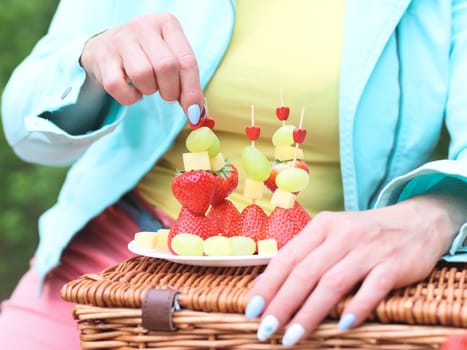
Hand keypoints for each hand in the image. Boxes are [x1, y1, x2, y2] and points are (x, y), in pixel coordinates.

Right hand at [80, 13, 203, 117]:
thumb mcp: (171, 58)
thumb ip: (186, 82)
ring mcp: (121, 40)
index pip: (187, 61)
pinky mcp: (103, 57)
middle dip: (171, 91)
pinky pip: (118, 86)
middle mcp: (144, 26)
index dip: (192, 91)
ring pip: (143, 74)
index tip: (194, 112)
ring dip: (149, 91)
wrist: (105, 47)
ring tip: (148, 87)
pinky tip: (133, 91)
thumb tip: (197, 113)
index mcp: (167, 24)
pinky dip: (129, 98)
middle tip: (167, 95)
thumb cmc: (147, 56)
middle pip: (167, 66)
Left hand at [245, 195, 461, 346]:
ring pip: (333, 283)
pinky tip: (342, 327)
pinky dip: (356, 308)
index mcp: (322, 226)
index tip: (251, 310)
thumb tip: (265, 283)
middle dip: (282, 304)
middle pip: (305, 272)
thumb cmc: (364, 234)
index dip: (268, 285)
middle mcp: (343, 235)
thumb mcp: (331, 234)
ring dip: (310, 313)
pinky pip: (372, 288)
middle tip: (265, 330)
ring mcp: (369, 249)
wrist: (417, 222)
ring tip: (291, 337)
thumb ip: (302, 255)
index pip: (287, 257)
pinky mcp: (394, 264)